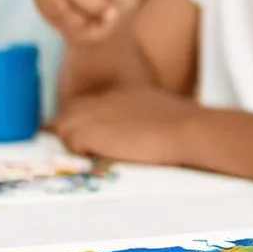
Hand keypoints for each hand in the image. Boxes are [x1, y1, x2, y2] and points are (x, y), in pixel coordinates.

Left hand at [52, 86, 196, 163]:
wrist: (188, 130)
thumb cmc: (184, 128)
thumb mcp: (160, 114)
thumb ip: (141, 118)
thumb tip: (139, 134)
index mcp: (121, 93)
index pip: (87, 104)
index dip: (86, 122)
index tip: (93, 138)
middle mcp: (104, 98)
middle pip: (70, 113)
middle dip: (75, 132)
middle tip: (90, 152)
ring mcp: (94, 112)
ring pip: (64, 127)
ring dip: (77, 143)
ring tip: (98, 156)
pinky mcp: (89, 130)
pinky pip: (71, 143)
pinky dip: (82, 153)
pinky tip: (104, 158)